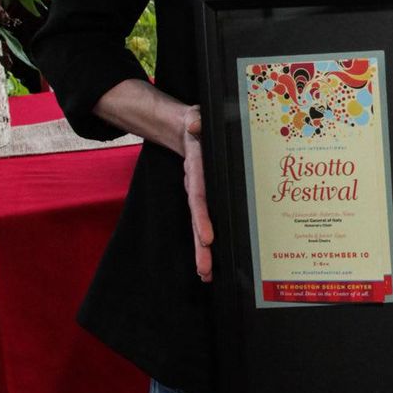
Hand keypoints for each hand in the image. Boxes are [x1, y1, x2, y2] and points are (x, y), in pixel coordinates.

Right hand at [181, 104, 213, 281]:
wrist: (184, 128)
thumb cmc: (196, 124)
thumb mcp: (195, 117)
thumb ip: (196, 120)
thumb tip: (194, 125)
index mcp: (197, 169)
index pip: (199, 197)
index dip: (202, 218)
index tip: (208, 238)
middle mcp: (195, 185)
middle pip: (197, 220)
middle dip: (200, 247)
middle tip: (205, 272)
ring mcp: (197, 193)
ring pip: (198, 226)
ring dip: (202, 252)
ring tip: (205, 275)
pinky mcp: (202, 197)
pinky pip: (203, 222)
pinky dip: (205, 244)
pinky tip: (208, 263)